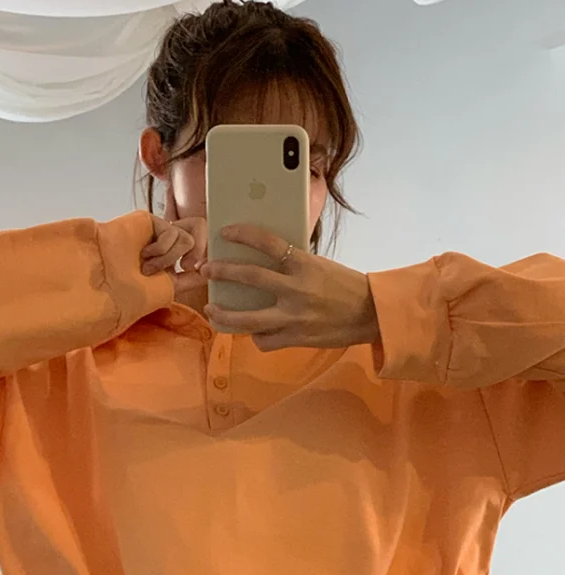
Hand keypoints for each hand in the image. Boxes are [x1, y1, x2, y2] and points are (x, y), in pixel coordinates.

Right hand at [141, 186, 207, 295]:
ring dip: (169, 258)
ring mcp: (159, 228)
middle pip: (201, 225)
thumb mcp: (170, 286)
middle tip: (186, 266)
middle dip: (199, 247)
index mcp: (174, 253)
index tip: (196, 269)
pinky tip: (144, 255)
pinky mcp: (151, 220)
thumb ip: (190, 279)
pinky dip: (160, 251)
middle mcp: (169, 238)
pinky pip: (172, 233)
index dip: (205, 249)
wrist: (110, 283)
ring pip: (187, 238)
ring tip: (148, 267)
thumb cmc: (134, 288)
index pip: (200, 238)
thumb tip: (208, 270)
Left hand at [200, 224, 379, 351]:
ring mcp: (294, 317)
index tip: (225, 232)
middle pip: (250, 278)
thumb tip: (261, 259)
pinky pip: (264, 340)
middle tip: (205, 270)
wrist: (371, 314)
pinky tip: (253, 331)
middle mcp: (297, 290)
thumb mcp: (320, 265)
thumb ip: (292, 263)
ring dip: (224, 315)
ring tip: (211, 309)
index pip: (269, 242)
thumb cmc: (344, 286)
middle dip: (222, 272)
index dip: (244, 234)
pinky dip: (256, 336)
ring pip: (247, 319)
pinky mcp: (295, 338)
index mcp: (305, 265)